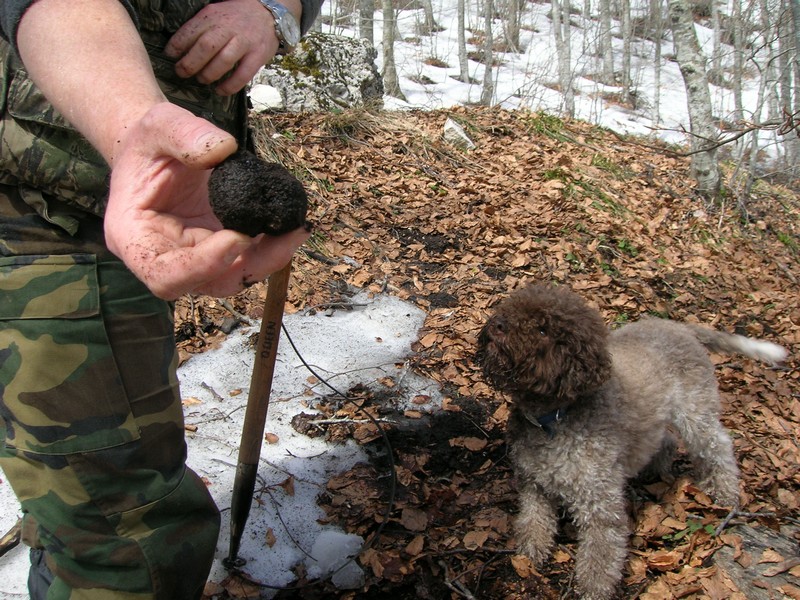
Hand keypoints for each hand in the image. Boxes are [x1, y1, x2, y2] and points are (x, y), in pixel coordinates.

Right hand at [104, 102, 308, 299]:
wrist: (160, 151)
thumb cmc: (149, 142)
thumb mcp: (158, 124)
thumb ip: (183, 133)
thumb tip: (223, 149)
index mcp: (135, 238)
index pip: (164, 274)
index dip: (202, 265)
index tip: (238, 238)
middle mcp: (166, 258)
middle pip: (209, 283)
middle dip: (252, 265)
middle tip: (287, 236)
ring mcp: (197, 259)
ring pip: (236, 276)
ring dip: (271, 258)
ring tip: (297, 228)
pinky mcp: (222, 250)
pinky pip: (250, 258)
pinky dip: (273, 245)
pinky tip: (292, 224)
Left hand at [165, 0, 278, 95]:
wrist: (268, 12)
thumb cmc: (237, 16)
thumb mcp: (217, 13)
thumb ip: (203, 27)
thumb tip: (182, 47)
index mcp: (214, 16)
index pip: (191, 31)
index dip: (177, 45)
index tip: (170, 56)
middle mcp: (229, 28)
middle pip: (205, 48)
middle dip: (190, 64)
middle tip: (181, 73)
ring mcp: (244, 42)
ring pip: (223, 61)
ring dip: (208, 74)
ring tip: (202, 80)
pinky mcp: (258, 55)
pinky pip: (242, 75)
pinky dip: (230, 85)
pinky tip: (220, 90)